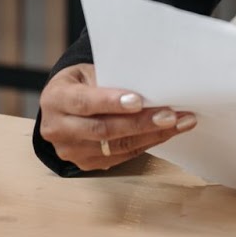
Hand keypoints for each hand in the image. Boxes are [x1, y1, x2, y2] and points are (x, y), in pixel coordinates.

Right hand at [38, 63, 195, 169]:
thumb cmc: (81, 83)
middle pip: (103, 129)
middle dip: (141, 123)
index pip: (84, 102)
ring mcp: (71, 150)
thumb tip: (149, 87)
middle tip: (171, 115)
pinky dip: (147, 143)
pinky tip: (166, 133)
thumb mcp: (87, 73)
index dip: (111, 102)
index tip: (139, 101)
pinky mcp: (86, 163)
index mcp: (55, 98)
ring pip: (116, 146)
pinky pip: (121, 156)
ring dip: (152, 135)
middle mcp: (58, 128)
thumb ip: (110, 80)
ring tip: (179, 123)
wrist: (63, 106)